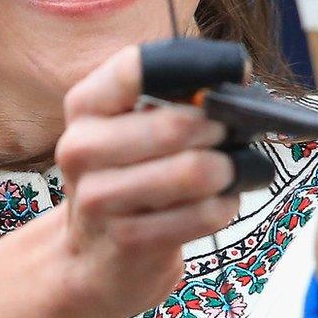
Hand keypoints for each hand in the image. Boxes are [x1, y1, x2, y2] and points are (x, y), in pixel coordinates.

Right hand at [56, 44, 240, 317]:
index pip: (136, 68)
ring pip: (193, 171)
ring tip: (230, 167)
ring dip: (227, 168)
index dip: (197, 65)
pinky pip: (202, 214)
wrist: (96, 252)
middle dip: (221, 126)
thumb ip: (175, 96)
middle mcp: (82, 147)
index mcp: (85, 105)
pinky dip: (224, 205)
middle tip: (236, 130)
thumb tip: (235, 81)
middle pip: (175, 125)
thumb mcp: (134, 124)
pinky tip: (219, 201)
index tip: (236, 71)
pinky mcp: (128, 240)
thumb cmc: (130, 173)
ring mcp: (99, 198)